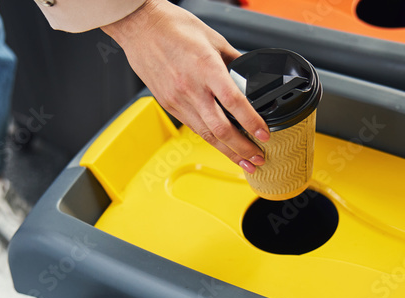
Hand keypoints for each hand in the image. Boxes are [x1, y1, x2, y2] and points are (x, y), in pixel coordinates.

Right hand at [103, 0, 269, 172]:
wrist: (140, 27)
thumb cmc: (173, 27)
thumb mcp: (213, 38)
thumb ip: (232, 60)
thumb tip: (247, 77)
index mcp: (206, 67)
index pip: (234, 102)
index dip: (251, 122)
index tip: (264, 135)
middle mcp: (191, 88)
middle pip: (221, 128)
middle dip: (243, 149)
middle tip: (258, 158)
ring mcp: (178, 100)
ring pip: (207, 135)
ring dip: (228, 151)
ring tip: (244, 162)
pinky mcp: (169, 105)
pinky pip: (193, 127)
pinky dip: (210, 139)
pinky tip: (221, 146)